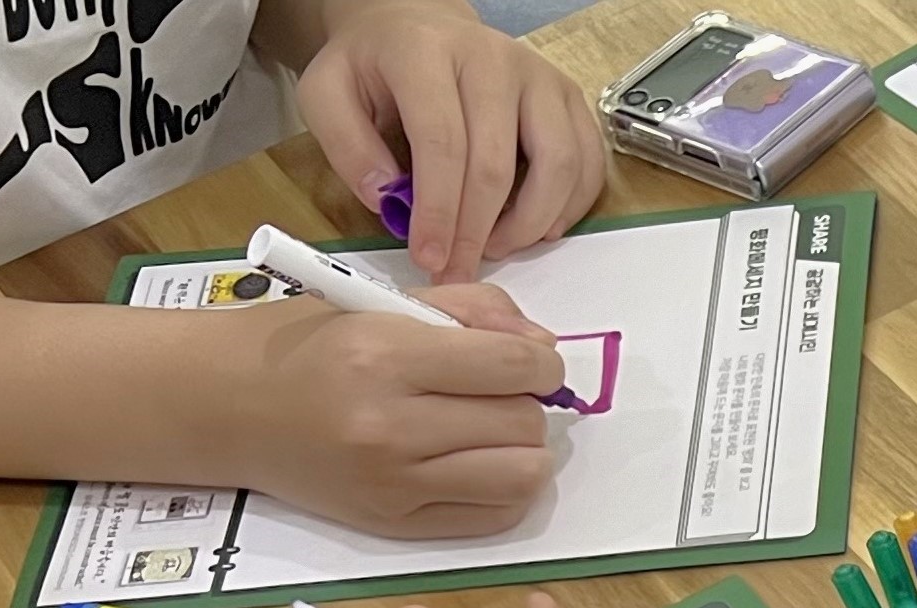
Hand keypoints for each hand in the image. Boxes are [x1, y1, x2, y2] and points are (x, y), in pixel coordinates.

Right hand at [215, 284, 563, 538]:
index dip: (542, 362)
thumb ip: (470, 312)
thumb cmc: (302, 345)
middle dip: (527, 403)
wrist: (223, 405)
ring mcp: (393, 484)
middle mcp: (391, 426)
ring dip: (525, 451)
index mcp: (386, 356)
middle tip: (498, 394)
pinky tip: (479, 465)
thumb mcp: (379, 301)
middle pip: (523, 423)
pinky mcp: (394, 526)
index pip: (514, 366)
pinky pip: (494, 517)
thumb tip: (545, 344)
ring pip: (522, 476)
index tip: (530, 360)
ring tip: (492, 431)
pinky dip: (506, 491)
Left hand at [298, 0, 610, 281]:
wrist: (418, 27)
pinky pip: (587, 164)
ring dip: (529, 225)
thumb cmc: (376, 68)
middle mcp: (493, 57)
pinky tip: (536, 229)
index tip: (429, 259)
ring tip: (496, 247)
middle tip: (459, 271)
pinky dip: (568, 208)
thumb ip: (346, 144)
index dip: (438, 211)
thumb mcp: (329, 92)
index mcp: (427, 52)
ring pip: (557, 166)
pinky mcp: (568, 96)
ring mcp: (539, 76)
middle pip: (496, 164)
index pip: (442, 142)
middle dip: (477, 232)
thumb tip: (388, 199)